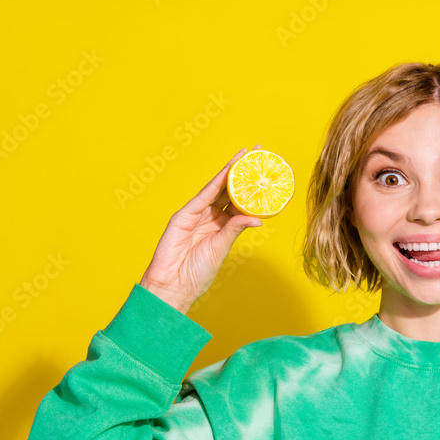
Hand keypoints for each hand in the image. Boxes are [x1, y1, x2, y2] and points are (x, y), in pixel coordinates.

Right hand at [139, 145, 264, 313]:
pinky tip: (227, 171)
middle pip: (229, 190)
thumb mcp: (222, 248)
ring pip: (216, 188)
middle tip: (258, 153)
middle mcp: (210, 217)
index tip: (265, 175)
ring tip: (246, 156)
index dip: (251, 188)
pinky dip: (215, 183)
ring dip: (230, 171)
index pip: (238, 202)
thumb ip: (236, 229)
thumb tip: (258, 218)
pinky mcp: (183, 215)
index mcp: (221, 226)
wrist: (173, 285)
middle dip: (242, 172)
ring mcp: (196, 214)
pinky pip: (203, 196)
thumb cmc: (197, 272)